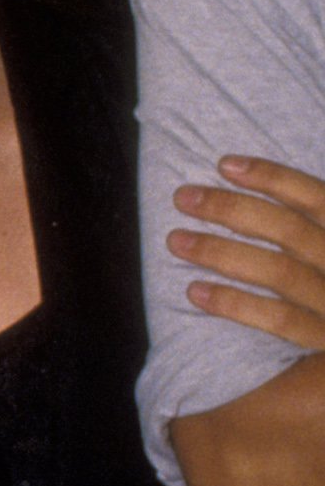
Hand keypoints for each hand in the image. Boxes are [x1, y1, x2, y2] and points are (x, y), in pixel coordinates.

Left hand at [170, 155, 324, 351]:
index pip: (318, 198)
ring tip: (176, 240)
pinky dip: (237, 304)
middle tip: (183, 197)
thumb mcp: (324, 251)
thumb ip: (309, 230)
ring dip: (223, 252)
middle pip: (290, 230)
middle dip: (232, 209)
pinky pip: (282, 321)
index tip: (224, 164)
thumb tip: (245, 184)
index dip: (273, 178)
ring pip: (280, 272)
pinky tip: (195, 292)